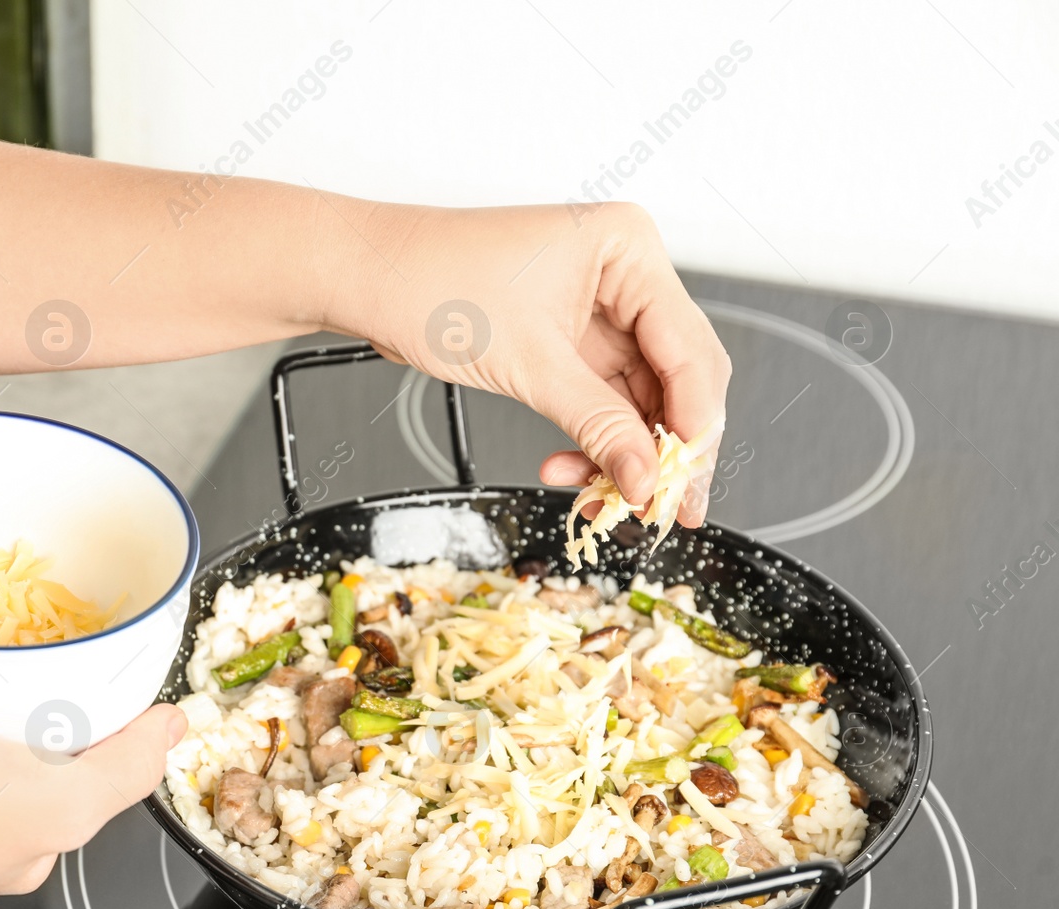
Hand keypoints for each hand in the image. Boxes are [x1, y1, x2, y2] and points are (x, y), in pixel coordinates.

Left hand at [323, 200, 730, 524]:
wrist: (366, 279)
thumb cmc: (431, 283)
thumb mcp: (527, 363)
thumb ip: (596, 423)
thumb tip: (644, 478)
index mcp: (627, 248)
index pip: (688, 347)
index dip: (694, 422)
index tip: (685, 482)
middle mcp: (622, 273)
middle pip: (675, 375)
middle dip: (665, 445)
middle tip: (666, 509)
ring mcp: (597, 308)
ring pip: (638, 396)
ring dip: (625, 451)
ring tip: (608, 499)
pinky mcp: (568, 340)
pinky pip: (601, 400)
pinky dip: (594, 439)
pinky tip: (576, 472)